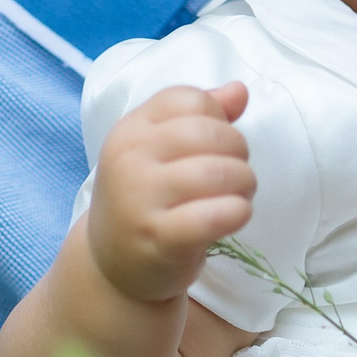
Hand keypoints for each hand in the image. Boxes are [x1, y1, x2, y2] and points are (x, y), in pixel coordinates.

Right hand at [88, 82, 253, 302]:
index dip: (219, 119)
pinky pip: (216, 215)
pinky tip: (235, 216)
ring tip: (238, 196)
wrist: (112, 265)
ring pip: (219, 172)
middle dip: (238, 152)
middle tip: (236, 174)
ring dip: (244, 184)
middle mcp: (129, 158)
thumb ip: (201, 116)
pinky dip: (238, 212)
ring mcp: (140, 199)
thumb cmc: (147, 199)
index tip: (216, 145)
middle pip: (210, 133)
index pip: (192, 100)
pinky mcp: (159, 238)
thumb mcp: (161, 150)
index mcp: (131, 129)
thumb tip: (240, 91)